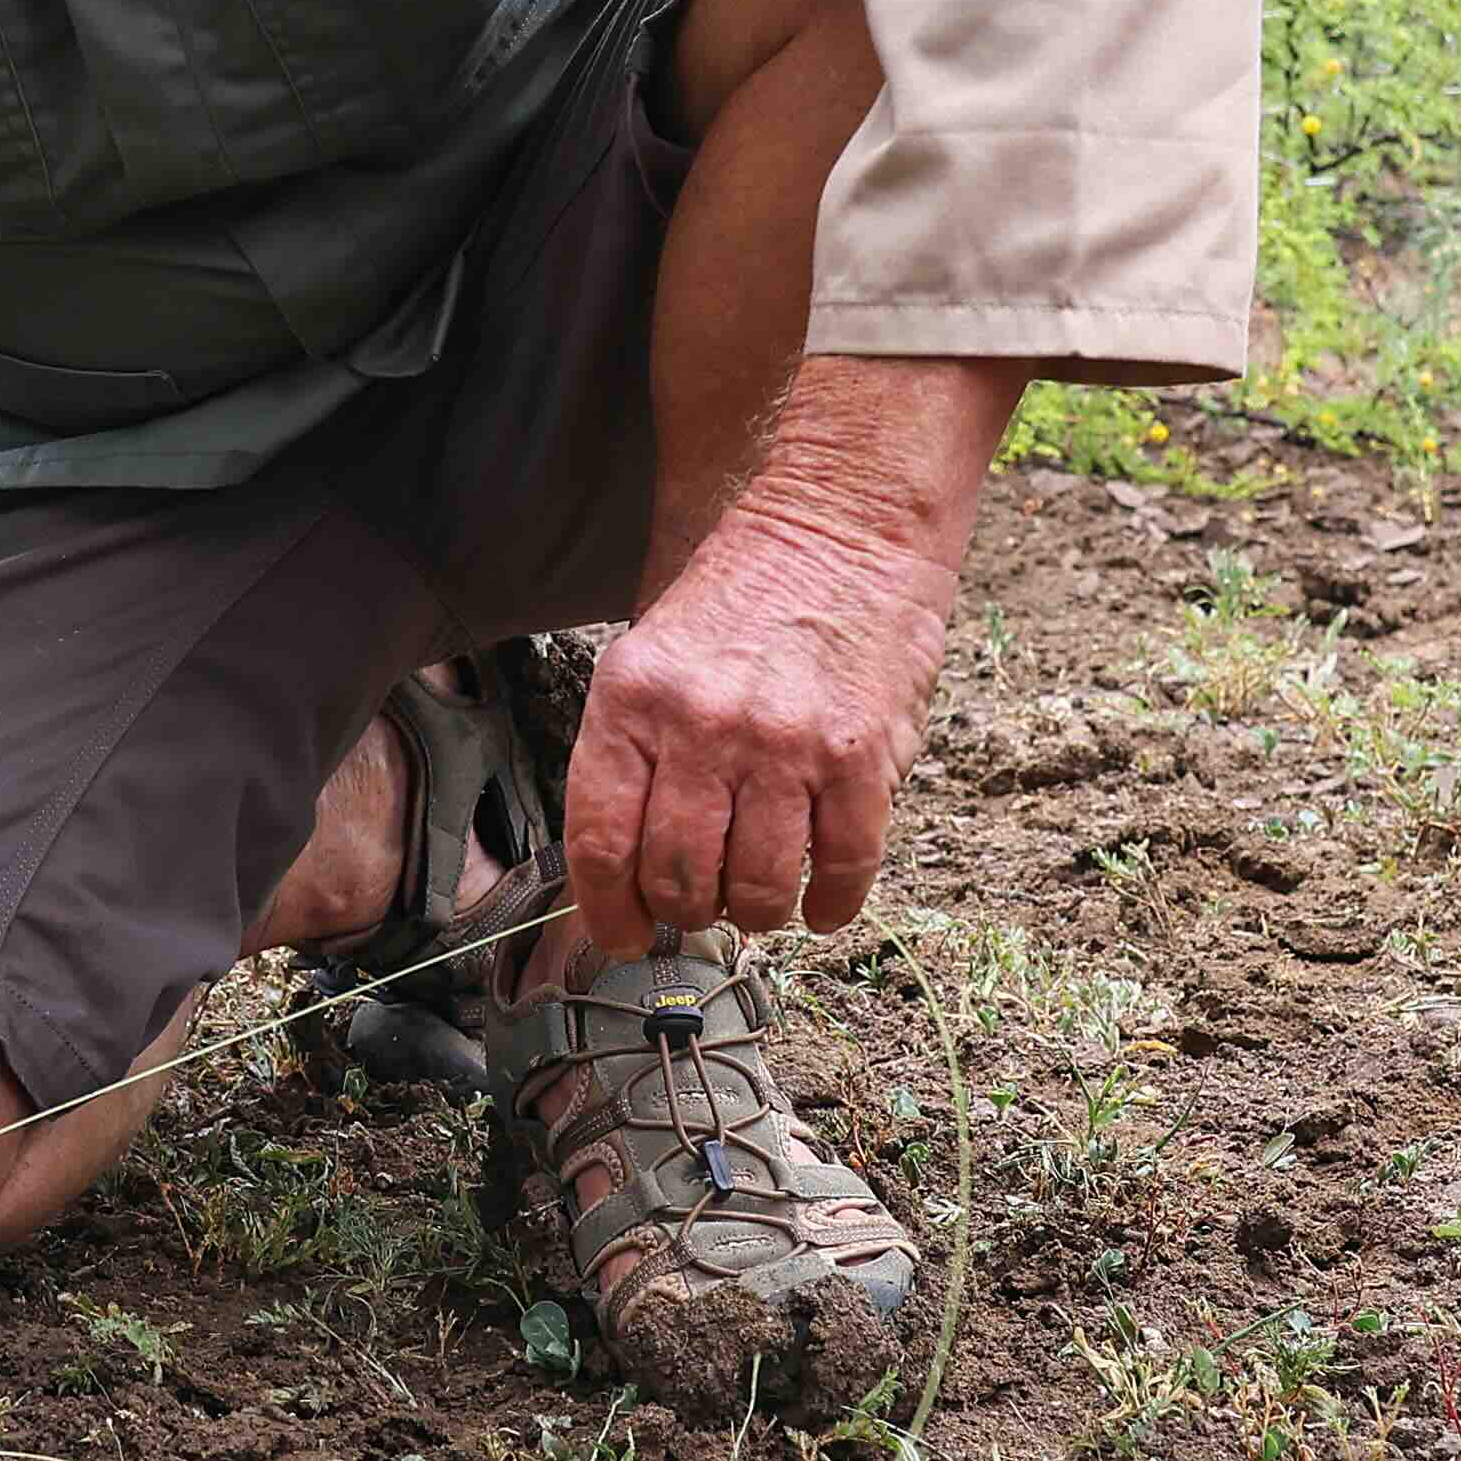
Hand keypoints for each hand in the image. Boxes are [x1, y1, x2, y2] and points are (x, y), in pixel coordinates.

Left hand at [569, 463, 958, 964]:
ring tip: (760, 899)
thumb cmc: (742, 600)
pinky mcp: (860, 756)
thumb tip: (624, 872)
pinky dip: (827, 904)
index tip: (625, 936)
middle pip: (676, 876)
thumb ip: (634, 755)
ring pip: (754, 888)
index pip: (600, 842)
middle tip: (701, 907)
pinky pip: (840, 868)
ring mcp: (784, 744)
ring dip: (754, 912)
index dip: (609, 911)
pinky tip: (820, 902)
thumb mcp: (651, 657)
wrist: (840, 525)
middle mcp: (702, 725)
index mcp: (632, 699)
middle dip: (685, 912)